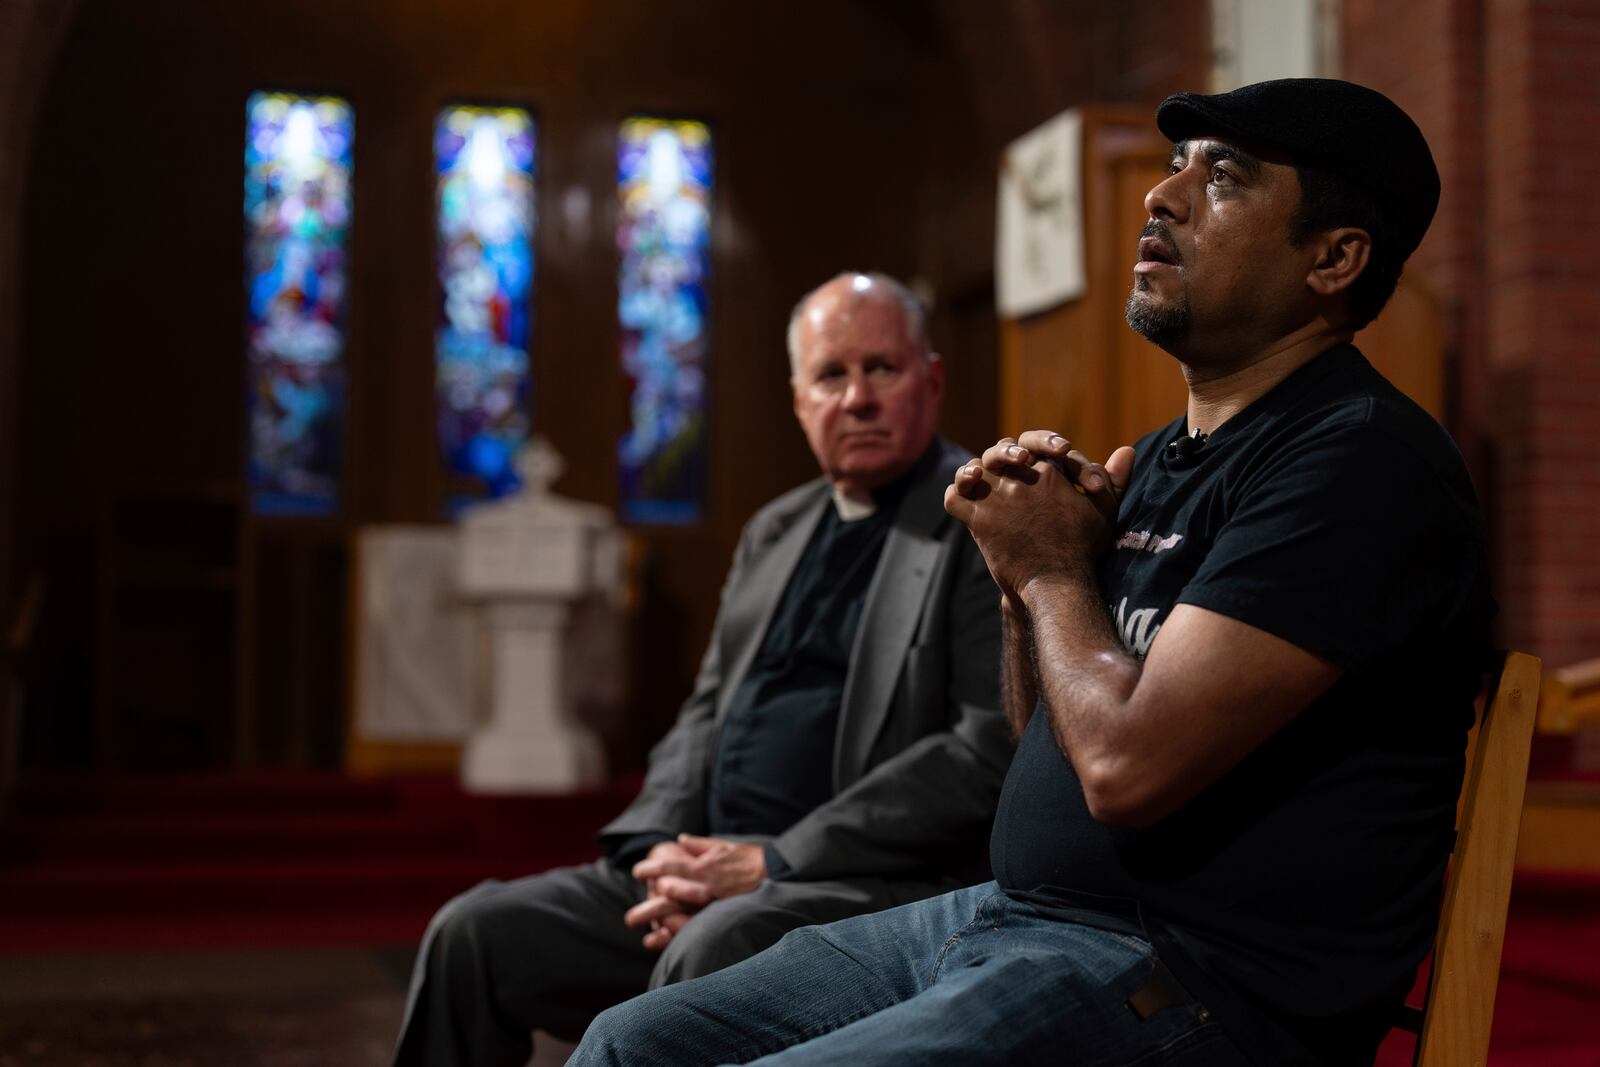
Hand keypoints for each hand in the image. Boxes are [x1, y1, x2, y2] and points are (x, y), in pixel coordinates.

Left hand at [624, 836, 768, 949]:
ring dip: (663, 921)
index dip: (652, 869)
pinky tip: (669, 940)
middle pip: (672, 893)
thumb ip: (700, 845)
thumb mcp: (724, 846)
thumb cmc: (750, 860)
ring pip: (682, 914)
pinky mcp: (723, 917)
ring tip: (647, 930)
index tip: (637, 871)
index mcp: (706, 866)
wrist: (778, 876)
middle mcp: (707, 886)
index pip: (672, 867)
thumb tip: (680, 840)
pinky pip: (698, 928)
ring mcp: (715, 904)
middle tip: (632, 914)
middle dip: (650, 903)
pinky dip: (682, 934)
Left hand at [944, 431, 1134, 600]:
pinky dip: (955, 495)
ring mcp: (997, 497)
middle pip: (1002, 451)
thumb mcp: (1103, 508)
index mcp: (1050, 470)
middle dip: (1004, 455)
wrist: (1058, 582)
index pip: (1035, 445)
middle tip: (1010, 469)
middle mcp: (1021, 477)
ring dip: (973, 471)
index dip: (1038, 450)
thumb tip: (1127, 450)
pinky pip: (954, 499)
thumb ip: (1113, 478)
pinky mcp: (979, 519)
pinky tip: (963, 497)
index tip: (1043, 465)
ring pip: (975, 469)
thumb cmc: (1083, 546)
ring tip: (977, 477)